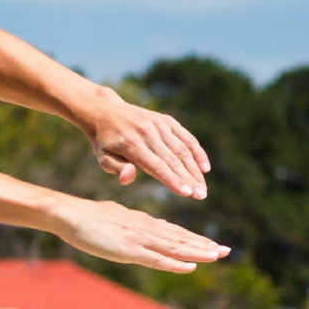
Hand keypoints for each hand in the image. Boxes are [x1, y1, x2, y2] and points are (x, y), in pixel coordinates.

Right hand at [50, 197, 231, 273]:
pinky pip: (157, 259)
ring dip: (197, 252)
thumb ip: (129, 225)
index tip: (211, 244)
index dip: (194, 239)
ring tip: (217, 256)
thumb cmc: (86, 217)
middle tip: (226, 251)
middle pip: (180, 239)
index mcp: (141, 222)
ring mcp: (138, 239)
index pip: (173, 232)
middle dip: (204, 245)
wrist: (70, 214)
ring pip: (175, 247)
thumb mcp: (114, 218)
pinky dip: (175, 264)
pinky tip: (190, 267)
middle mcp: (145, 229)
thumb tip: (139, 230)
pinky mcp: (129, 250)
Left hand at [82, 90, 211, 199]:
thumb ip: (117, 168)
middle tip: (201, 196)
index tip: (188, 193)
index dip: (173, 180)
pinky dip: (197, 152)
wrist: (106, 112)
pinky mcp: (166, 120)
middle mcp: (148, 132)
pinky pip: (186, 137)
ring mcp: (159, 124)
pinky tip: (205, 168)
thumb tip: (128, 178)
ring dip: (195, 170)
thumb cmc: (105, 141)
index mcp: (132, 144)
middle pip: (173, 160)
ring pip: (183, 150)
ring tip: (202, 188)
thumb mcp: (103, 157)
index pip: (157, 166)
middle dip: (189, 179)